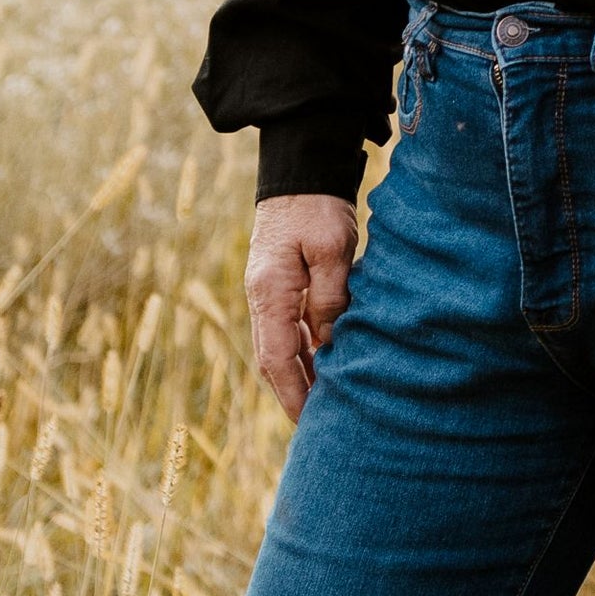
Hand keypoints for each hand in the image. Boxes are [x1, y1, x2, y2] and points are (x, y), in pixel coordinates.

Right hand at [243, 192, 360, 422]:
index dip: (293, 393)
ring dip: (296, 375)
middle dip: (291, 393)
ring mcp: (267, 290)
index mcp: (270, 292)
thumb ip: (329, 299)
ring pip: (278, 345)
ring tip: (321, 404)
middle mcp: (261, 296)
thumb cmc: (318, 207)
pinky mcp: (278, 283)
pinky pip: (286, 327)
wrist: (299, 169)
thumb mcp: (333, 250)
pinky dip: (301, 350)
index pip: (278, 357)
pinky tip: (321, 363)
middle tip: (314, 426)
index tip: (308, 422)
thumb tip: (327, 343)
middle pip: (271, 359)